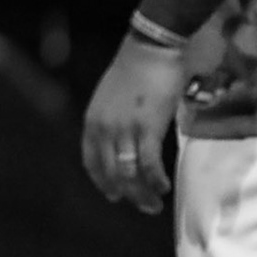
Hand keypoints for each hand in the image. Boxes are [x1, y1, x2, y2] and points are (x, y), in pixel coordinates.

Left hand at [81, 36, 183, 214]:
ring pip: (129, 173)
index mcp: (92, 121)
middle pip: (111, 173)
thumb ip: (113, 121)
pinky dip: (156, 180)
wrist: (151, 49)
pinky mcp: (147, 128)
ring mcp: (124, 129)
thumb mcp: (112, 98)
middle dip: (127, 194)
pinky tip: (164, 188)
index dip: (102, 182)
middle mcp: (104, 129)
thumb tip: (124, 141)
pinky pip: (149, 164)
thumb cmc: (136, 70)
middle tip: (144, 207)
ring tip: (155, 204)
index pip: (91, 162)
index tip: (115, 195)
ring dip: (142, 194)